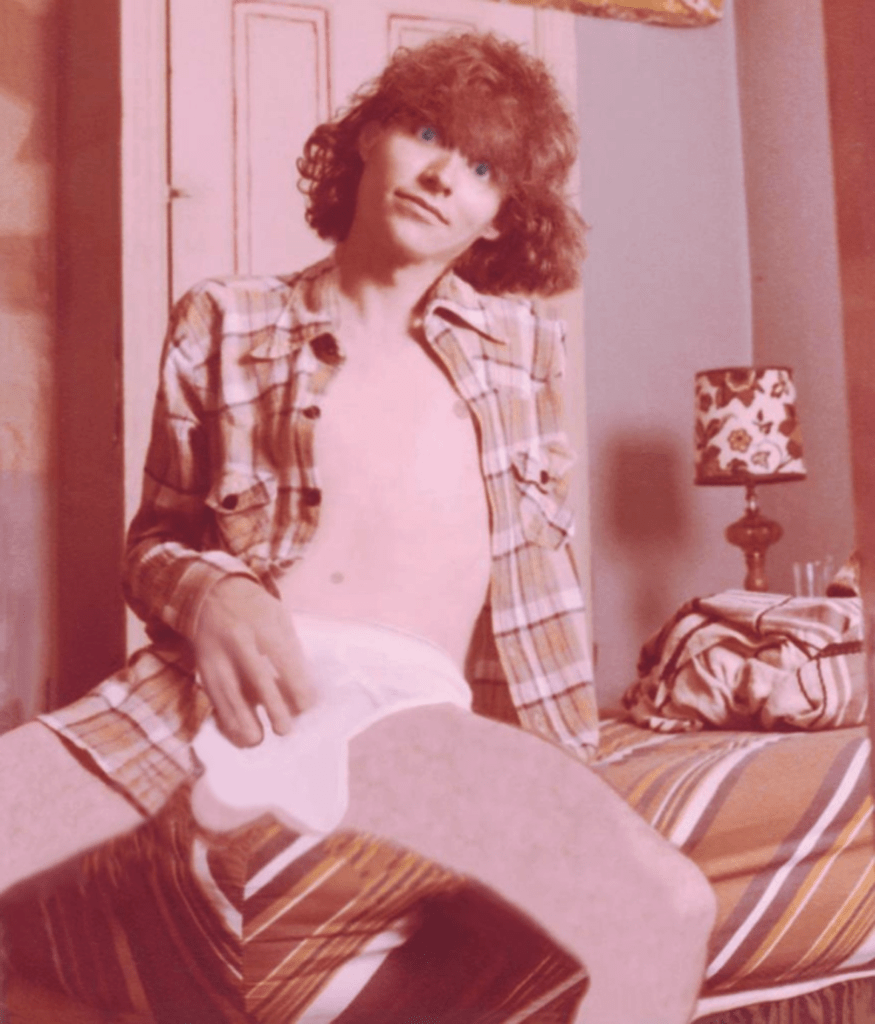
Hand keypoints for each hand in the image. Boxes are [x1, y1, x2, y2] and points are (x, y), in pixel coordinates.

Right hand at [190, 576, 315, 746]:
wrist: (210, 594)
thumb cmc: (254, 608)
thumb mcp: (278, 617)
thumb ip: (291, 650)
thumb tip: (303, 690)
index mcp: (262, 623)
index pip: (282, 657)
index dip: (295, 684)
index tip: (306, 706)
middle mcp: (237, 640)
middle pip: (256, 678)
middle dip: (271, 707)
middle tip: (285, 730)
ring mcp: (216, 656)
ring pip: (229, 694)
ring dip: (243, 721)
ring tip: (258, 740)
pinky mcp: (203, 669)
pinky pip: (214, 699)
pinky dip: (226, 719)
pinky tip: (238, 734)